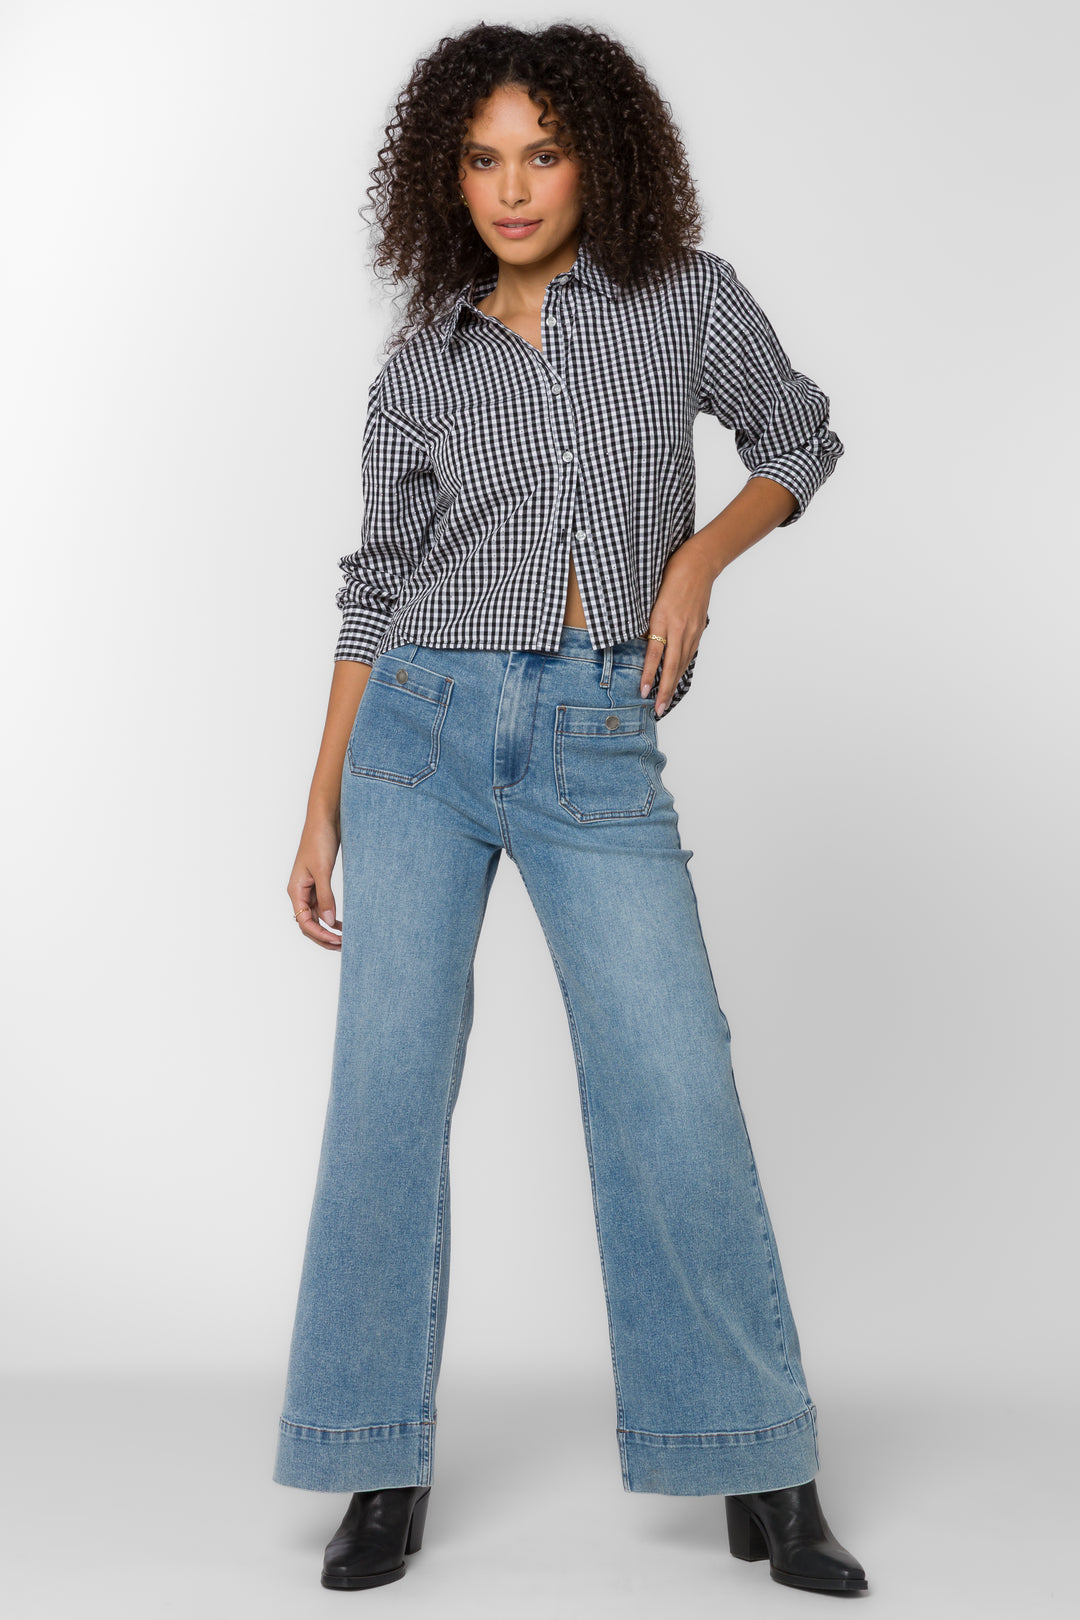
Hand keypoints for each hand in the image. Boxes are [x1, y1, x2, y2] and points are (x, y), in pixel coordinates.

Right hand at [287, 814, 342, 950]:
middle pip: (308, 923)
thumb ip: (326, 896)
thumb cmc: (319, 841)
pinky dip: (331, 917)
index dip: (319, 934)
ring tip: (344, 939)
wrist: (324, 820)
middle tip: (342, 945)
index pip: (304, 921)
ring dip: (328, 929)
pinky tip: (341, 923)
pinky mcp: (319, 883)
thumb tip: (328, 922)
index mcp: (296, 890)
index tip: (336, 940)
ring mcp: (309, 888)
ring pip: (316, 917)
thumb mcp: (323, 870)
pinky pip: (322, 906)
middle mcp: (300, 892)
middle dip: (323, 937)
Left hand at [640, 535, 713, 714]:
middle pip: (671, 666)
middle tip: (658, 708)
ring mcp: (691, 630)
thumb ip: (645, 619)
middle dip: (664, 690)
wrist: (700, 563)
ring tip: (666, 700)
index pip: (654, 654)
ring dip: (674, 684)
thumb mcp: (651, 595)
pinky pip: (689, 653)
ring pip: (682, 663)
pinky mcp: (699, 629)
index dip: (648, 674)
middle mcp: (679, 628)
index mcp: (663, 619)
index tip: (642, 691)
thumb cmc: (671, 573)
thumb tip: (635, 638)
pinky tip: (677, 677)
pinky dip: (682, 668)